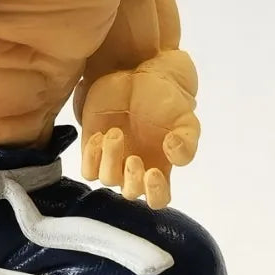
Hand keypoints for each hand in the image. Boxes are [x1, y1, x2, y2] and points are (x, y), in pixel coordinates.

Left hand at [79, 51, 200, 208]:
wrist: (141, 75)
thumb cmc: (167, 101)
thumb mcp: (186, 119)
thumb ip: (187, 141)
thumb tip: (173, 151)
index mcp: (161, 167)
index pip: (158, 198)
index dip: (155, 194)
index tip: (153, 172)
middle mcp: (136, 169)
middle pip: (130, 193)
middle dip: (131, 179)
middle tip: (133, 158)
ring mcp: (113, 159)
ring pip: (107, 179)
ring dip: (110, 160)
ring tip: (116, 133)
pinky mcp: (94, 147)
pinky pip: (88, 168)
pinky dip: (92, 157)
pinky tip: (100, 135)